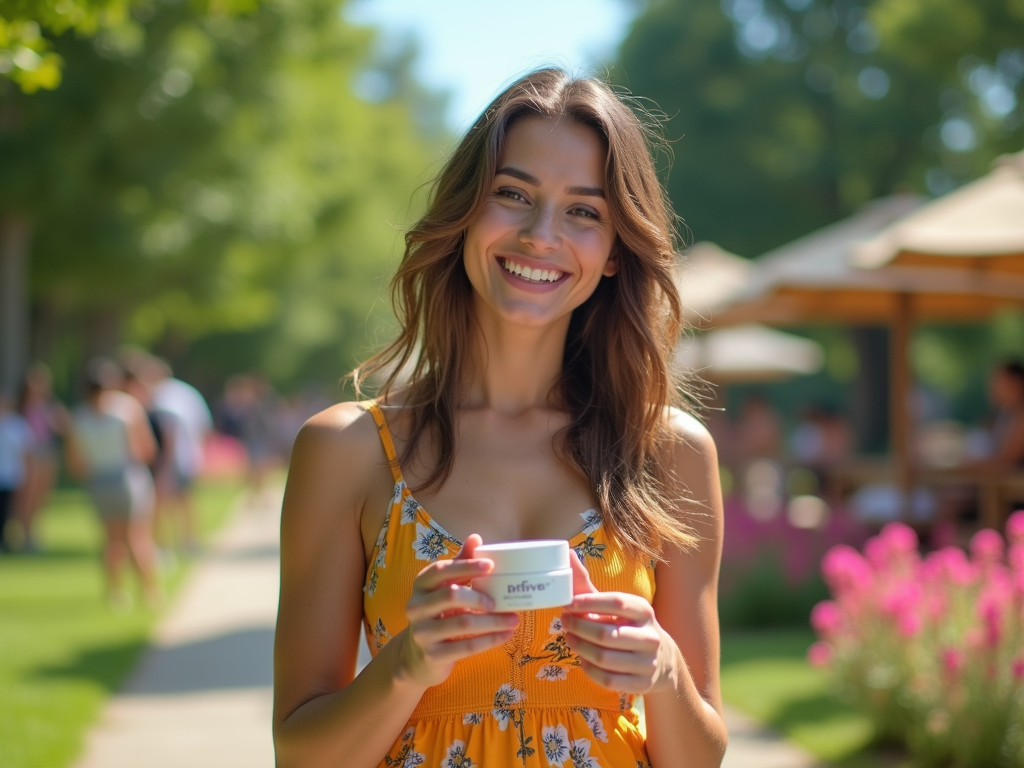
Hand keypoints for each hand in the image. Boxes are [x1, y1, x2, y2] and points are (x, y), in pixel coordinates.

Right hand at [397, 533, 519, 687]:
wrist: (416, 658)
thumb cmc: (437, 615)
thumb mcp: (443, 589)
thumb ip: (459, 566)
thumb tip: (475, 538)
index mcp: (420, 586)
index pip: (441, 570)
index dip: (466, 566)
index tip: (491, 566)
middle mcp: (416, 607)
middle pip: (452, 595)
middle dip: (480, 597)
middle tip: (499, 601)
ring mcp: (423, 633)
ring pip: (463, 623)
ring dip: (493, 621)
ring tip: (513, 620)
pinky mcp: (433, 655)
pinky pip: (467, 646)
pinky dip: (490, 640)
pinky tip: (505, 635)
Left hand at [561, 550, 678, 693]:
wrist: (661, 659)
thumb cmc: (626, 624)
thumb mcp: (613, 604)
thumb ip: (587, 583)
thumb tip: (566, 552)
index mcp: (643, 610)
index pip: (616, 602)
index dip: (589, 602)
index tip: (568, 603)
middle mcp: (649, 635)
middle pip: (606, 634)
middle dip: (579, 628)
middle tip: (564, 622)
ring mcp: (648, 662)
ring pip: (605, 658)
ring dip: (580, 648)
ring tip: (569, 638)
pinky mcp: (642, 684)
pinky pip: (608, 679)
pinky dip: (589, 670)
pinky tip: (582, 659)